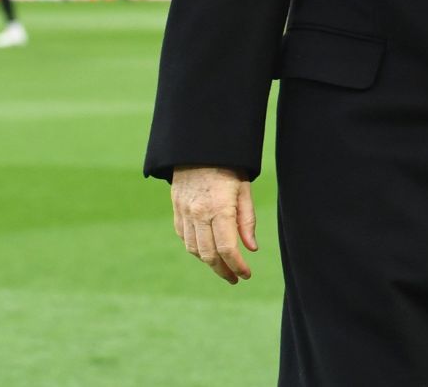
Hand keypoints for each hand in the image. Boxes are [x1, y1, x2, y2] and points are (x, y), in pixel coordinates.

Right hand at [171, 165, 257, 283]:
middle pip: (209, 254)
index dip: (236, 265)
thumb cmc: (228, 168)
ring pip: (195, 249)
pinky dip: (196, 249)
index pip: (226, 248)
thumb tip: (251, 249)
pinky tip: (208, 250)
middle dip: (223, 270)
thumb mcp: (244, 190)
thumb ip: (247, 220)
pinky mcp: (176, 212)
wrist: (198, 150)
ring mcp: (184, 214)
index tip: (246, 275)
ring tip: (224, 267)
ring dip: (209, 262)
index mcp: (219, 208)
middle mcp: (198, 214)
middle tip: (235, 278)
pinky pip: (185, 238)